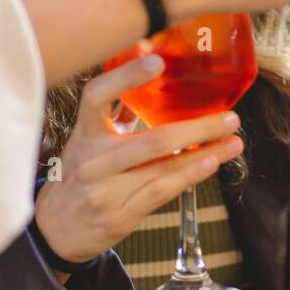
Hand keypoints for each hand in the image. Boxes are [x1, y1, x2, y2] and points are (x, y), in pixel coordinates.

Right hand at [33, 56, 243, 263]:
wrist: (55, 229)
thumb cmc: (80, 173)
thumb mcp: (88, 139)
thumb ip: (116, 108)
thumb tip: (146, 60)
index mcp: (84, 133)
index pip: (97, 96)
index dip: (125, 76)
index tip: (158, 60)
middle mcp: (93, 160)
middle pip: (152, 139)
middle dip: (197, 128)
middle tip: (230, 117)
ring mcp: (105, 190)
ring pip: (163, 166)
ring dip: (206, 153)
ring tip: (234, 141)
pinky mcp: (119, 215)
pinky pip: (161, 191)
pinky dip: (189, 175)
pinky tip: (211, 164)